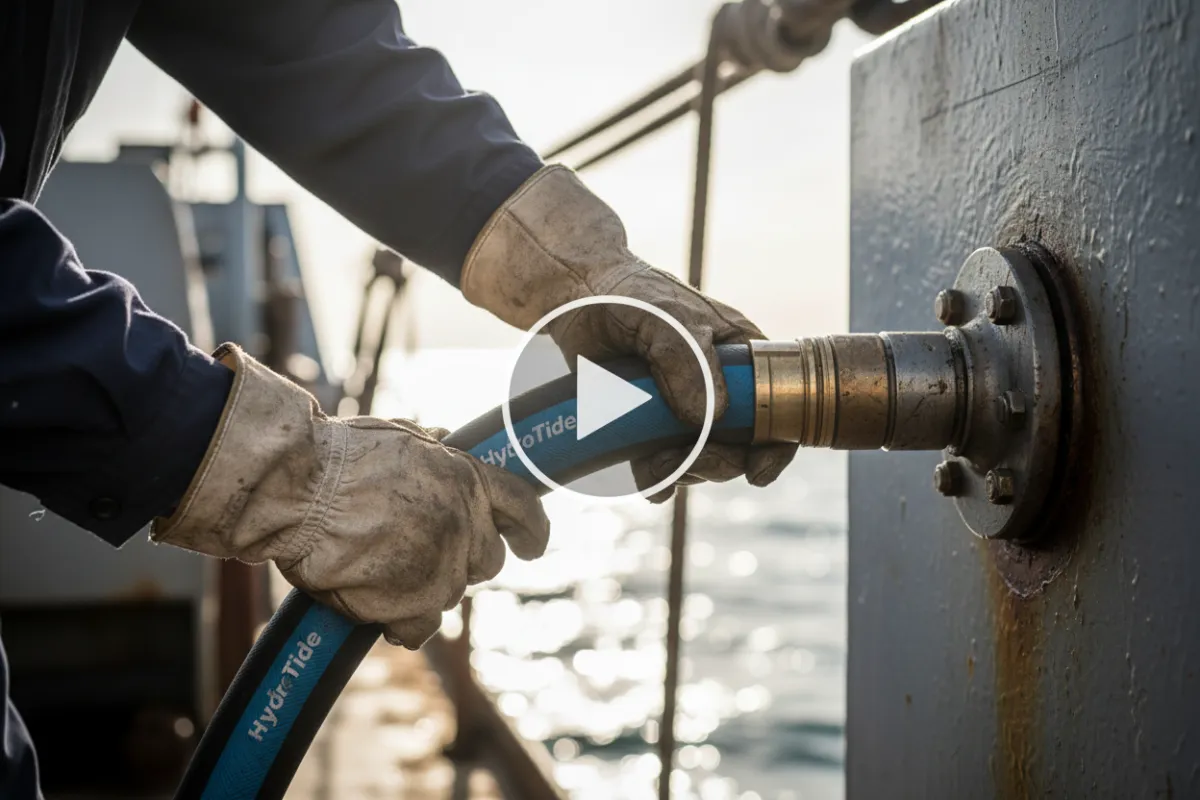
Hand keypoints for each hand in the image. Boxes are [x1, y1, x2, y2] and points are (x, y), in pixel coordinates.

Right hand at [153, 345, 548, 648]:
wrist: (299, 492)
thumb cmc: (338, 457)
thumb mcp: (398, 436)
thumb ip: (432, 449)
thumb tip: (446, 440)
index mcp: (468, 479)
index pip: (523, 508)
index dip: (532, 530)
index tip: (532, 547)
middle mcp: (465, 525)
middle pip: (487, 560)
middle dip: (463, 558)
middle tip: (420, 550)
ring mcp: (443, 569)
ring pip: (451, 593)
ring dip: (425, 585)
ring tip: (379, 568)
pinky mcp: (414, 605)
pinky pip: (423, 627)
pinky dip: (404, 622)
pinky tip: (380, 609)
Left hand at [462, 165, 796, 499]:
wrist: (572, 296)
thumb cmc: (627, 294)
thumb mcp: (664, 318)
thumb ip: (686, 360)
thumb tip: (708, 419)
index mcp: (740, 356)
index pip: (779, 407)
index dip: (775, 446)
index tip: (757, 471)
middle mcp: (718, 386)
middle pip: (739, 447)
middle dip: (716, 463)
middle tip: (685, 463)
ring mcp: (683, 408)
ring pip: (700, 461)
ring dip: (681, 472)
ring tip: (651, 463)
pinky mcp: (648, 425)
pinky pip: (662, 466)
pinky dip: (656, 478)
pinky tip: (645, 476)